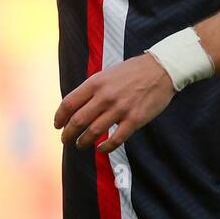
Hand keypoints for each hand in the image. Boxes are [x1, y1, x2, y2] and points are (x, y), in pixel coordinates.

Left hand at [54, 53, 175, 153]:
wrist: (161, 69)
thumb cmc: (133, 71)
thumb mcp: (107, 74)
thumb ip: (93, 89)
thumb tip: (77, 106)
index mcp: (96, 83)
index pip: (69, 103)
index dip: (59, 117)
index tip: (57, 125)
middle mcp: (105, 96)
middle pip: (78, 121)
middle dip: (68, 134)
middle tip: (65, 140)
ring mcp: (120, 109)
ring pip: (94, 132)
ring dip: (83, 142)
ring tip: (80, 145)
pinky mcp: (134, 120)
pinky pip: (115, 140)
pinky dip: (105, 147)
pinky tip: (101, 149)